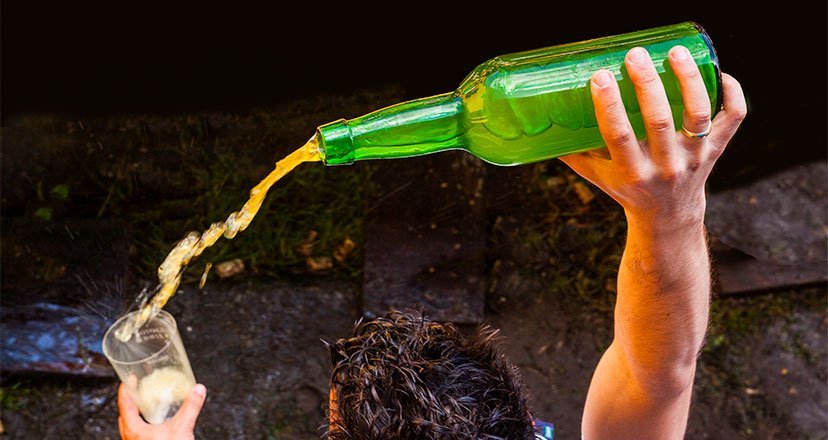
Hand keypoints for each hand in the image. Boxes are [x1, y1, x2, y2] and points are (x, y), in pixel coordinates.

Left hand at [117, 381, 206, 439]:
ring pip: (130, 424)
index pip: (123, 403)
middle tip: (138, 388)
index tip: (128, 378)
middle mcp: (130, 437)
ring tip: (146, 403)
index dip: (125, 388)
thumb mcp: (182, 429)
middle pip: (124, 413)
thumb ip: (190, 407)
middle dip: (131, 400)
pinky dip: (142, 422)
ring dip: (135, 412)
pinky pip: (137, 432)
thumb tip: (198, 390)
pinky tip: (154, 422)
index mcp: (133, 429)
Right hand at [561, 46, 746, 229]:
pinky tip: (720, 72)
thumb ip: (573, 151)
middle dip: (647, 84)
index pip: (619, 137)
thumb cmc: (626, 189)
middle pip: (659, 121)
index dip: (610, 106)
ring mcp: (694, 157)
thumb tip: (545, 122)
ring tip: (675, 52)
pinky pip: (733, 118)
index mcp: (632, 174)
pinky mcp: (716, 149)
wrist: (668, 217)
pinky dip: (732, 93)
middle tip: (634, 55)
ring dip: (689, 80)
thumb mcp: (597, 176)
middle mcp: (665, 167)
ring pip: (697, 114)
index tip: (600, 77)